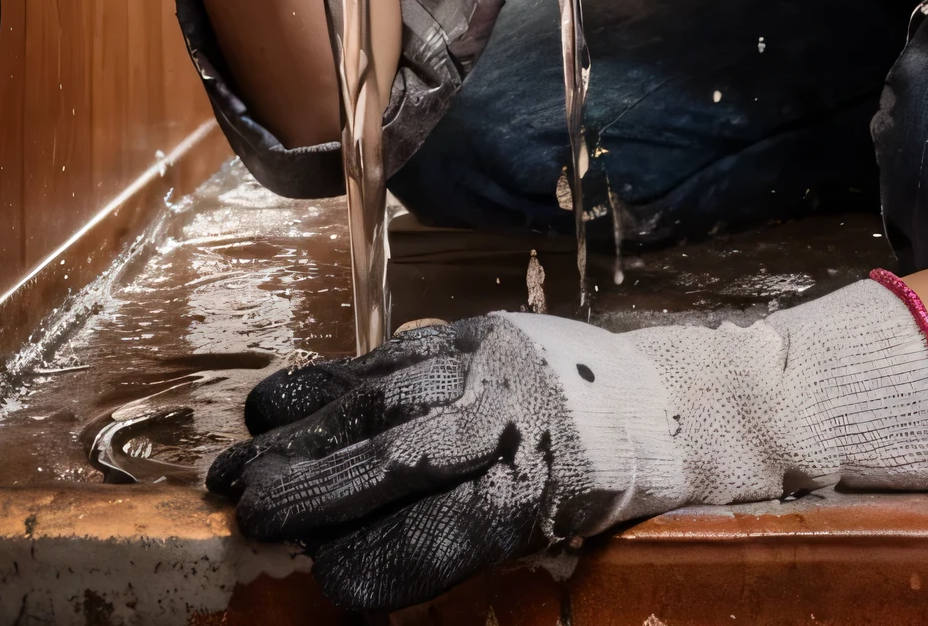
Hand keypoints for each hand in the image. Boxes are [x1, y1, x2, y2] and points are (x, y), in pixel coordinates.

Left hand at [208, 280, 927, 610]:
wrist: (700, 412)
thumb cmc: (591, 397)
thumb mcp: (514, 363)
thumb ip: (441, 378)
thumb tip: (345, 404)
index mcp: (485, 343)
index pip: (382, 367)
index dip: (314, 393)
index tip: (251, 414)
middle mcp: (497, 377)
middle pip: (383, 412)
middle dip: (303, 448)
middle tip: (228, 481)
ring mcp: (524, 432)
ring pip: (409, 461)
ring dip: (329, 493)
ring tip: (261, 521)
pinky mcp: (548, 494)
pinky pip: (458, 532)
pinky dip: (396, 558)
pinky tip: (342, 583)